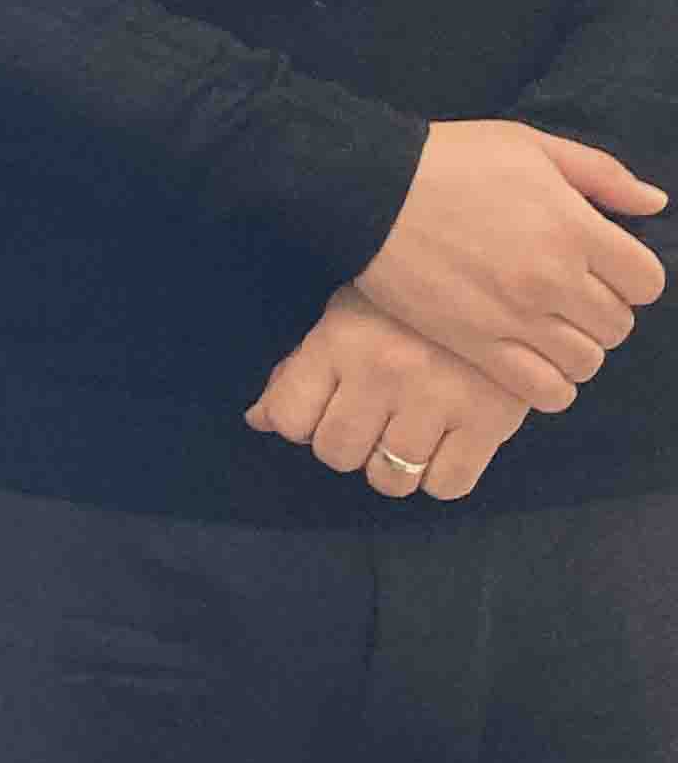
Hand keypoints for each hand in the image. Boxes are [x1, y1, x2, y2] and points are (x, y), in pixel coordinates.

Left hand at [249, 289, 529, 501]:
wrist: (502, 277)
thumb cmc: (409, 302)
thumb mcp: (345, 316)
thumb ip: (300, 369)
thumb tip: (260, 420)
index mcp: (340, 341)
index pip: (290, 419)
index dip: (300, 424)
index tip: (321, 412)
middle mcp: (385, 372)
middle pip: (337, 453)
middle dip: (346, 445)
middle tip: (368, 423)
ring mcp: (439, 398)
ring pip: (391, 478)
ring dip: (392, 466)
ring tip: (406, 434)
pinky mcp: (491, 420)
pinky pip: (447, 485)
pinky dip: (440, 477)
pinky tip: (443, 446)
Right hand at [352, 121, 665, 410]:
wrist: (366, 188)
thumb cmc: (448, 159)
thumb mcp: (529, 145)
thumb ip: (601, 173)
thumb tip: (656, 203)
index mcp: (574, 228)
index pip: (646, 282)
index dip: (630, 277)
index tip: (601, 269)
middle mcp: (553, 278)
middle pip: (618, 326)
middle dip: (601, 313)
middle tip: (568, 298)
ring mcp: (514, 315)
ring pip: (587, 362)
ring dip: (576, 350)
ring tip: (549, 331)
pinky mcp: (475, 342)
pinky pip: (543, 390)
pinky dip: (551, 386)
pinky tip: (533, 363)